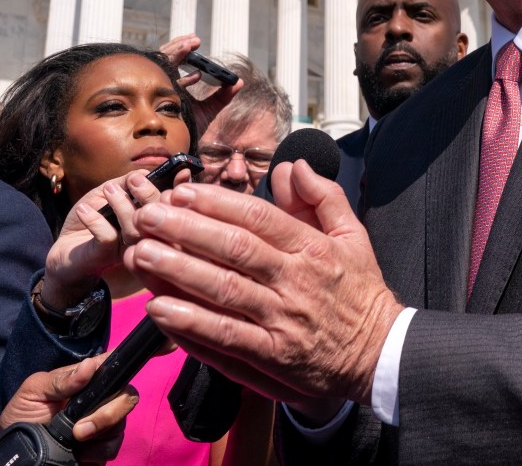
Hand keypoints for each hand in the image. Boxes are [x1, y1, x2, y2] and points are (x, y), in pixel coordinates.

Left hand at [0, 354, 137, 463]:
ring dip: (99, 436)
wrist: (15, 452)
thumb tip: (89, 366)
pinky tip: (79, 453)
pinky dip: (97, 452)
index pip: (116, 363)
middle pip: (127, 397)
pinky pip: (113, 447)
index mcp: (88, 378)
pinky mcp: (101, 446)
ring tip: (75, 442)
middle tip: (79, 429)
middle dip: (108, 414)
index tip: (140, 364)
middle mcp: (101, 397)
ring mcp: (103, 422)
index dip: (129, 362)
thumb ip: (60, 380)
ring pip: (121, 425)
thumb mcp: (34, 391)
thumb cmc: (22, 413)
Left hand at [43, 170, 169, 308]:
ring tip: (108, 189)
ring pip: (135, 229)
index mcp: (152, 221)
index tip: (182, 171)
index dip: (180, 190)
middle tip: (135, 179)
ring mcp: (128, 249)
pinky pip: (108, 237)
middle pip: (161, 219)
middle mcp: (146, 238)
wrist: (64, 250)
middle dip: (149, 195)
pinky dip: (95, 220)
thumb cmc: (91, 218)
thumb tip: (143, 173)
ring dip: (122, 205)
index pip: (173, 206)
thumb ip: (124, 183)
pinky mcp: (106, 257)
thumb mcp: (106, 194)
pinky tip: (84, 210)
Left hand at [124, 162, 403, 412]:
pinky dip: (190, 324)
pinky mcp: (271, 356)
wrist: (380, 353)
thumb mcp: (353, 236)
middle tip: (148, 215)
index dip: (217, 203)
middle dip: (186, 230)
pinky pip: (225, 338)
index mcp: (313, 248)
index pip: (259, 218)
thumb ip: (323, 197)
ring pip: (223, 291)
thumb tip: (293, 165)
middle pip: (234, 250)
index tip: (182, 192)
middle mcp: (294, 281)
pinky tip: (159, 309)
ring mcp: (281, 321)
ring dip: (178, 272)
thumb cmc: (361, 292)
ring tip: (141, 254)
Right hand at [159, 34, 242, 133]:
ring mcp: (161, 93)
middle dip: (179, 46)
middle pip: (165, 59)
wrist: (183, 148)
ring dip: (176, 52)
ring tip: (191, 44)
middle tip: (195, 40)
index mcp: (173, 84)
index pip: (173, 60)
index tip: (196, 41)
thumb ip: (223, 95)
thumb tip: (240, 82)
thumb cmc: (191, 128)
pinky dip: (180, 77)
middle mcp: (165, 86)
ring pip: (162, 66)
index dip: (182, 48)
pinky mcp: (161, 104)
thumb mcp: (211, 109)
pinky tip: (196, 75)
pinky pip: (167, 86)